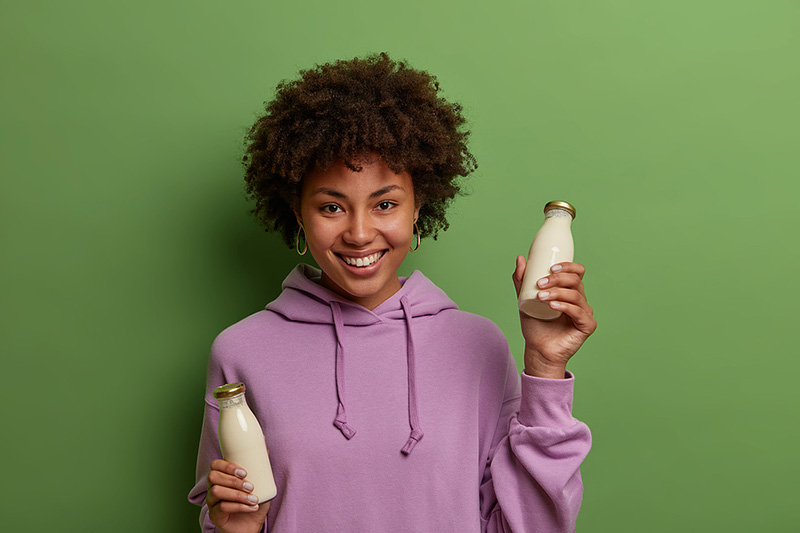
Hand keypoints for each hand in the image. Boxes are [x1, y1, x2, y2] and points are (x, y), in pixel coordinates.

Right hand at [206, 459, 270, 532]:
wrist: (251, 525)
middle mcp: (213, 487)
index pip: (215, 464)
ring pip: (216, 491)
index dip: (227, 466)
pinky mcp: (214, 515)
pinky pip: (221, 507)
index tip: (244, 472)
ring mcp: (212, 502)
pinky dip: (239, 506)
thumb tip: (266, 449)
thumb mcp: (260, 484)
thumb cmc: (253, 502)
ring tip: (253, 498)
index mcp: (222, 477)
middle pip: (213, 477)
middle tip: (251, 486)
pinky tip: (251, 507)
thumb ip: (261, 468)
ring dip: (237, 494)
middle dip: (233, 480)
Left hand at [512, 256, 596, 378]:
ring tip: (541, 297)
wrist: (537, 350)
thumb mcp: (524, 300)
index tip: (551, 267)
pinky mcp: (587, 326)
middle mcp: (580, 300)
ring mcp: (585, 313)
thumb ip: (522, 281)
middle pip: (576, 281)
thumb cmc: (534, 326)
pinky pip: (579, 312)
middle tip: (540, 283)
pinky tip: (552, 306)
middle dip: (558, 278)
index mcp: (569, 291)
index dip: (568, 266)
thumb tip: (520, 258)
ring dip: (557, 293)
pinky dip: (565, 306)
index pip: (577, 272)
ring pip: (576, 295)